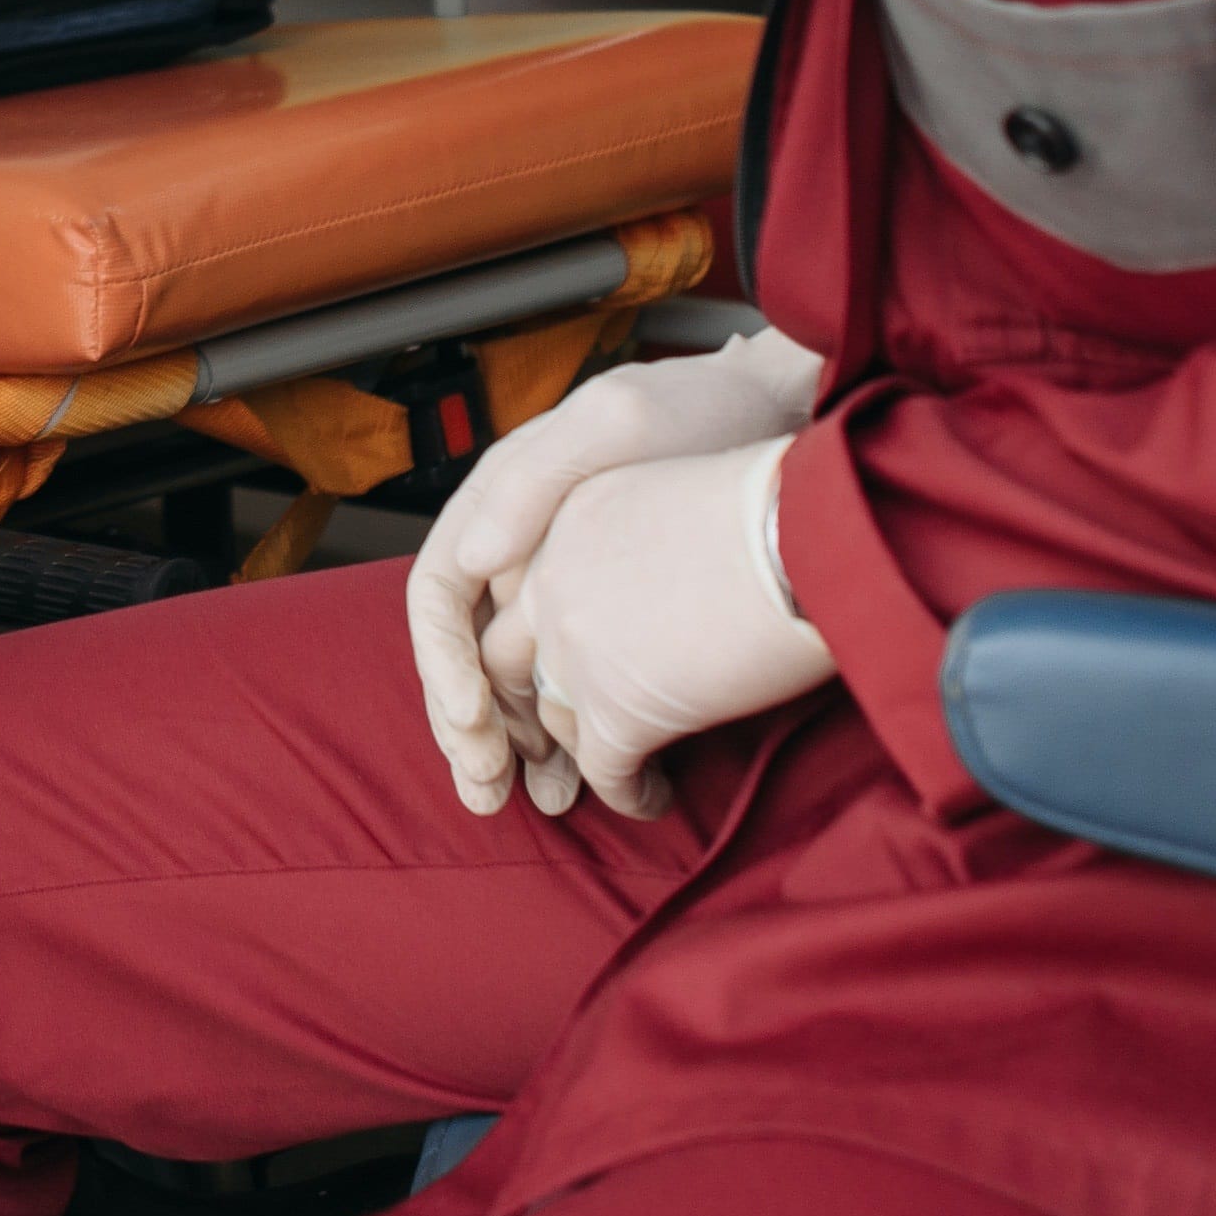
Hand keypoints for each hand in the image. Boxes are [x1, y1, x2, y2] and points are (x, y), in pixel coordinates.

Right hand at [408, 328, 816, 814]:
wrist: (778, 417)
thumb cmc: (700, 411)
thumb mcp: (614, 423)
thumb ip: (533, 481)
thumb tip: (471, 556)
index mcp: (499, 504)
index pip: (436, 599)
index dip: (442, 666)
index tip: (473, 723)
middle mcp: (518, 550)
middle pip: (464, 654)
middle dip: (468, 729)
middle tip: (491, 792)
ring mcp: (565, 586)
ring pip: (511, 680)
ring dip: (513, 745)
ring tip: (539, 803)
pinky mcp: (615, 618)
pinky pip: (567, 685)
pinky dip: (569, 737)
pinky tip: (589, 781)